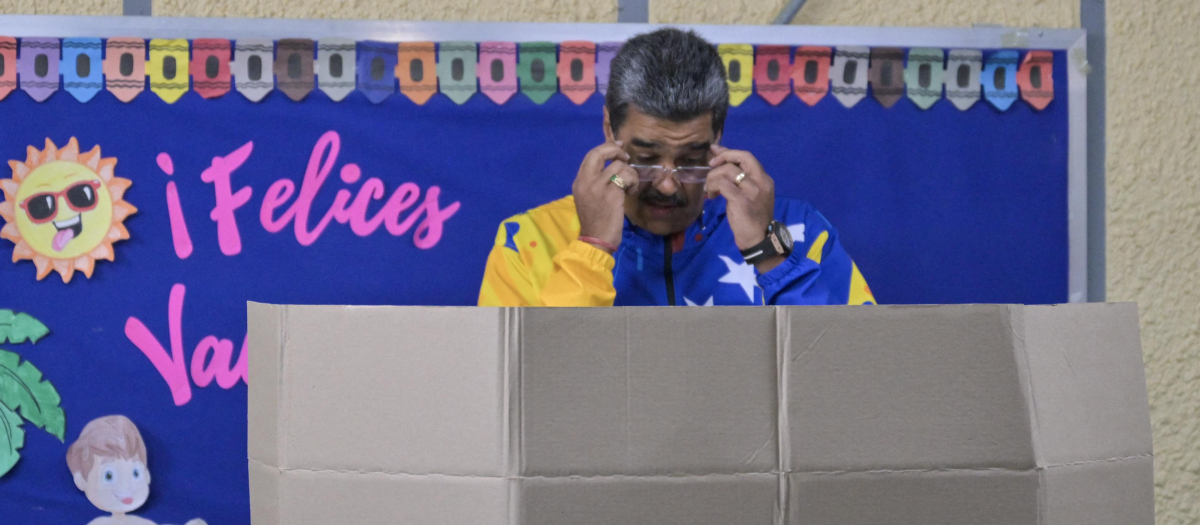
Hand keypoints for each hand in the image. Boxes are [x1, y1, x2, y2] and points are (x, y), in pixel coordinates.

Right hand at [573, 141, 636, 251]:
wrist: (596, 239)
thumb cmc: (595, 220)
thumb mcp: (589, 197)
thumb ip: (596, 180)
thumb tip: (613, 163)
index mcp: (579, 181)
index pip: (591, 155)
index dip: (606, 147)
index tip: (619, 147)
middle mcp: (586, 181)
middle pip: (599, 153)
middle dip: (615, 151)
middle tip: (626, 158)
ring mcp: (598, 187)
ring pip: (618, 165)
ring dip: (629, 173)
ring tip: (629, 186)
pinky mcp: (612, 194)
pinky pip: (627, 177)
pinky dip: (632, 182)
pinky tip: (630, 193)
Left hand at [705, 145, 783, 271]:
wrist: (759, 239)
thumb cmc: (751, 218)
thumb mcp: (748, 195)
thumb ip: (739, 179)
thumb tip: (721, 162)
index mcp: (764, 179)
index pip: (747, 157)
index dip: (729, 152)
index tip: (715, 152)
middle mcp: (761, 182)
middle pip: (742, 157)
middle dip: (723, 157)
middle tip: (711, 166)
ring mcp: (753, 191)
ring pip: (728, 171)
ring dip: (713, 177)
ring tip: (710, 189)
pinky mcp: (742, 201)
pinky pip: (723, 185)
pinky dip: (713, 187)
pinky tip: (711, 196)